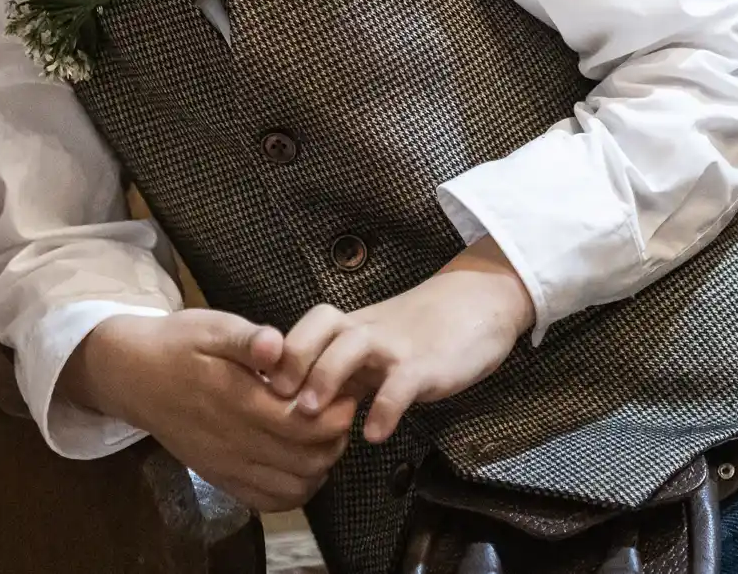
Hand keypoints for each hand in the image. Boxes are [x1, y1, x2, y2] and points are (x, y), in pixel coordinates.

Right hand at [63, 309, 358, 511]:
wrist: (133, 376)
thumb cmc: (178, 344)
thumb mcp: (212, 326)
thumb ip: (248, 339)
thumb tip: (276, 346)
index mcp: (238, 400)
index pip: (306, 424)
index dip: (337, 411)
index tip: (343, 388)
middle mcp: (234, 442)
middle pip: (308, 459)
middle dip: (336, 436)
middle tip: (338, 408)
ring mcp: (227, 465)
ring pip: (294, 486)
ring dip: (320, 463)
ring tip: (321, 431)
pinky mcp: (220, 477)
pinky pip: (268, 500)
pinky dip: (296, 488)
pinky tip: (298, 458)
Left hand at [266, 238, 535, 444]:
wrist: (481, 302)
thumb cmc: (423, 331)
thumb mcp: (376, 346)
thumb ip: (343, 372)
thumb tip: (299, 411)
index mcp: (352, 327)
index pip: (307, 327)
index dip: (279, 352)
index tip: (256, 385)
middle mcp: (369, 331)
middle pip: (321, 328)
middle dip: (292, 360)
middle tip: (273, 397)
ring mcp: (398, 346)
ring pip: (354, 346)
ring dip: (327, 377)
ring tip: (310, 413)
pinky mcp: (428, 365)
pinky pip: (402, 383)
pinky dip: (387, 407)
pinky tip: (375, 434)